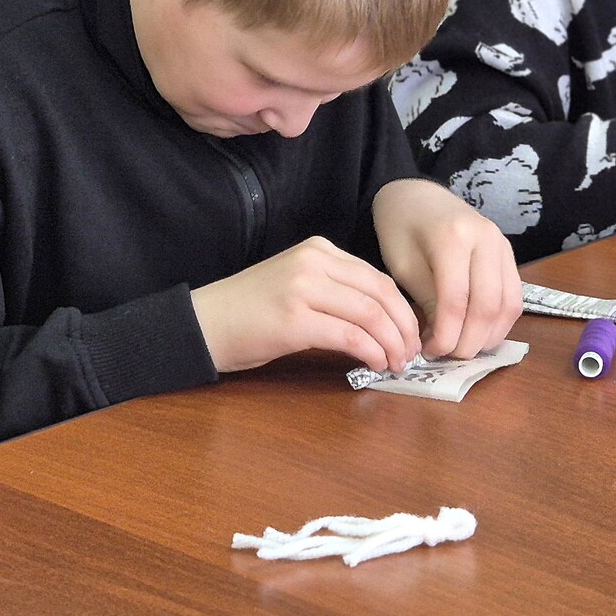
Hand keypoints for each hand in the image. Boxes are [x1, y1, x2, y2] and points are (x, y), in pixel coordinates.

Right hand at [191, 237, 420, 374]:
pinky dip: (371, 352)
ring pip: (370, 314)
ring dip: (392, 343)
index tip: (412, 334)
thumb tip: (384, 319)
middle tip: (412, 354)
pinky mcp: (294, 319)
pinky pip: (350, 336)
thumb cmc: (250, 311)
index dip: (403, 309)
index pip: (378, 277)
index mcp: (319, 250)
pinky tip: (375, 365)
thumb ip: (336, 290)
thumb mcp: (298, 285)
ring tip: (397, 364)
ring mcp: (303, 288)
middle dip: (404, 327)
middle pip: (381, 293)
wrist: (203, 323)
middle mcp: (314, 262)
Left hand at [372, 179, 522, 360]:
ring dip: (488, 336)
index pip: (457, 300)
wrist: (417, 194)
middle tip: (447, 356)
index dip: (446, 335)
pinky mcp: (509, 254)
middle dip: (468, 341)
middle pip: (487, 306)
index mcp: (453, 237)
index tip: (430, 352)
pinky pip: (514, 297)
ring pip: (508, 305)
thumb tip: (445, 341)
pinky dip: (500, 323)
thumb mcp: (403, 265)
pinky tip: (479, 334)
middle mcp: (486, 239)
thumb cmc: (401, 227)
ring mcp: (503, 245)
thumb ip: (427, 300)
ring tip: (462, 348)